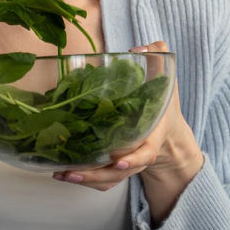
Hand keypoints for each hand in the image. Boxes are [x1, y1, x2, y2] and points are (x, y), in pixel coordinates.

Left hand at [53, 41, 203, 220]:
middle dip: (96, 175)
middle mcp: (140, 154)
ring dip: (85, 180)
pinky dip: (85, 180)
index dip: (134, 158)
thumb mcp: (166, 80)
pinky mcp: (116, 169)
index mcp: (153, 135)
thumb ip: (158, 58)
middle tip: (72, 172)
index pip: (146, 152)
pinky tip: (63, 173)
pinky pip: (102, 181)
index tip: (119, 161)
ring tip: (61, 174)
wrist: (168, 135)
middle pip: (119, 172)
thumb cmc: (162, 106)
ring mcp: (128, 165)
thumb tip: (138, 49)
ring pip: (108, 180)